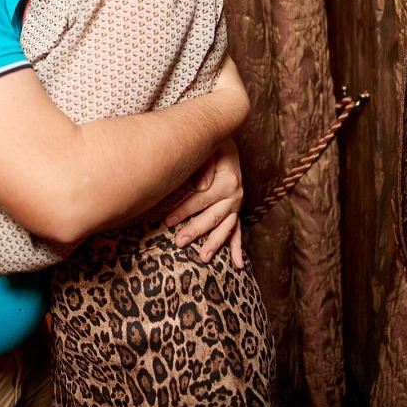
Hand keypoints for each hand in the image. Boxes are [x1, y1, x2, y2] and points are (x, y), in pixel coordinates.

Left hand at [165, 138, 243, 268]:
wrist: (226, 142)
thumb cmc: (213, 145)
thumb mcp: (211, 147)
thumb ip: (205, 164)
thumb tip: (202, 185)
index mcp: (227, 181)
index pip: (202, 199)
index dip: (184, 211)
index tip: (167, 221)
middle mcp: (235, 194)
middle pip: (212, 217)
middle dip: (196, 230)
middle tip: (179, 242)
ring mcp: (236, 204)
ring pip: (225, 228)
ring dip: (214, 243)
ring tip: (203, 258)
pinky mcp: (236, 210)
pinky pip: (238, 231)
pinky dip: (237, 247)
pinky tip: (237, 264)